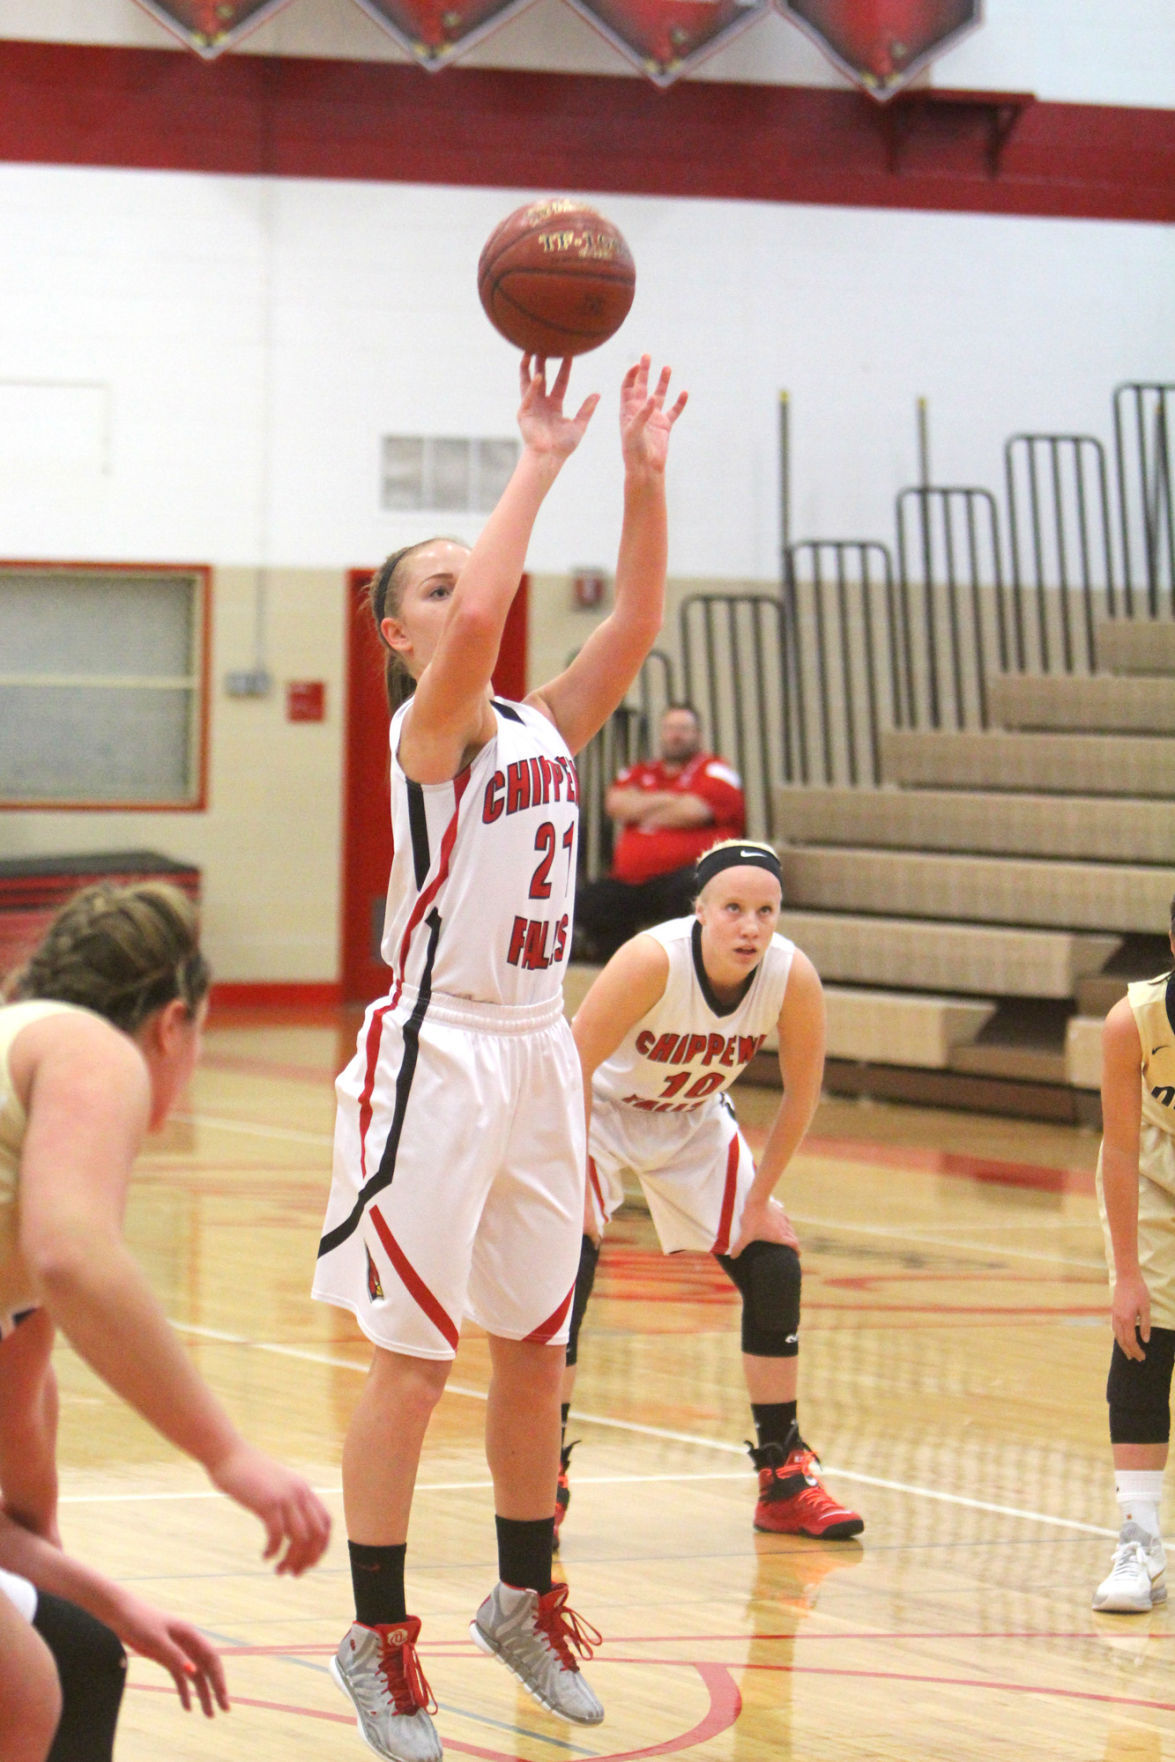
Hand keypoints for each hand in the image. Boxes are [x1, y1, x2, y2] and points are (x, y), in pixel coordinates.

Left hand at [116, 1594, 229, 1716]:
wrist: (120, 1613)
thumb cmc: (139, 1622)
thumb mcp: (156, 1640)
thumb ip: (174, 1656)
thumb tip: (193, 1671)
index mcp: (190, 1635)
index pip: (211, 1659)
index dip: (219, 1679)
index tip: (224, 1697)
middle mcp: (188, 1643)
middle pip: (207, 1669)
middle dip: (216, 1690)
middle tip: (224, 1710)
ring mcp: (177, 1650)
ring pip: (195, 1675)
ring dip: (202, 1694)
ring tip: (209, 1715)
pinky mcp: (165, 1656)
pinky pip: (179, 1677)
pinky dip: (185, 1692)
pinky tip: (187, 1707)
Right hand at [208, 1442, 330, 1575]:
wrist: (229, 1455)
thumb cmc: (248, 1472)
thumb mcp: (275, 1485)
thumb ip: (286, 1500)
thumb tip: (290, 1525)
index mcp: (304, 1489)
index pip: (326, 1523)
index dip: (321, 1547)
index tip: (308, 1563)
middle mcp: (300, 1492)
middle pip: (317, 1534)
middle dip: (308, 1559)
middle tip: (293, 1574)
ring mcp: (285, 1497)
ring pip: (300, 1539)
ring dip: (291, 1560)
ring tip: (279, 1571)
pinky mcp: (267, 1502)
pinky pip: (277, 1535)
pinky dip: (273, 1550)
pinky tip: (265, 1556)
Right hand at [517, 356, 598, 461]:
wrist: (549, 459)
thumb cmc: (563, 447)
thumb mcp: (579, 426)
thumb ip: (586, 410)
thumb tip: (597, 394)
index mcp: (554, 405)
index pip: (560, 381)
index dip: (565, 367)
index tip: (569, 352)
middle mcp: (541, 403)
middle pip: (542, 375)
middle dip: (543, 360)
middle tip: (545, 342)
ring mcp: (531, 406)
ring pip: (528, 381)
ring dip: (529, 366)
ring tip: (530, 350)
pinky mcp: (523, 413)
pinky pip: (528, 396)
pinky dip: (533, 387)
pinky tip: (539, 376)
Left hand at [619, 355, 687, 477]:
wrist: (645, 468)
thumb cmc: (634, 451)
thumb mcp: (634, 431)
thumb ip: (642, 414)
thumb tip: (652, 397)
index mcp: (627, 411)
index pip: (627, 388)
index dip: (630, 375)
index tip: (637, 365)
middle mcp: (640, 412)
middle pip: (641, 386)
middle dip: (644, 371)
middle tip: (647, 356)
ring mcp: (653, 418)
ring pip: (659, 395)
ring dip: (662, 382)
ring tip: (667, 367)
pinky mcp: (664, 426)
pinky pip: (674, 411)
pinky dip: (679, 402)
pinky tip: (684, 392)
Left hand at [729, 1196, 799, 1259]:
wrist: (756, 1199)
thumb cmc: (752, 1218)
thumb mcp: (745, 1234)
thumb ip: (739, 1246)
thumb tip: (733, 1256)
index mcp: (778, 1236)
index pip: (793, 1244)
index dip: (797, 1251)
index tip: (797, 1256)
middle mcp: (783, 1228)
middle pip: (794, 1237)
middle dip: (794, 1244)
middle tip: (792, 1249)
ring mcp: (782, 1218)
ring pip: (791, 1228)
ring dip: (791, 1234)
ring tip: (787, 1238)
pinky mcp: (779, 1211)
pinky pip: (786, 1219)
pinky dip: (786, 1224)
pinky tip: (781, 1223)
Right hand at [1111, 1271, 1150, 1360]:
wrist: (1127, 1277)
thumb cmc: (1139, 1291)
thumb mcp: (1146, 1308)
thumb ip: (1145, 1325)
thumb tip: (1146, 1340)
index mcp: (1127, 1319)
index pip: (1131, 1341)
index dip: (1136, 1350)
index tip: (1142, 1357)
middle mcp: (1118, 1319)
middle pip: (1122, 1340)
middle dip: (1130, 1351)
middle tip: (1137, 1359)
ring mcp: (1114, 1315)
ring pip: (1117, 1335)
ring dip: (1123, 1346)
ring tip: (1129, 1353)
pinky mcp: (1113, 1311)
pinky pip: (1114, 1328)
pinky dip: (1118, 1337)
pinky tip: (1122, 1339)